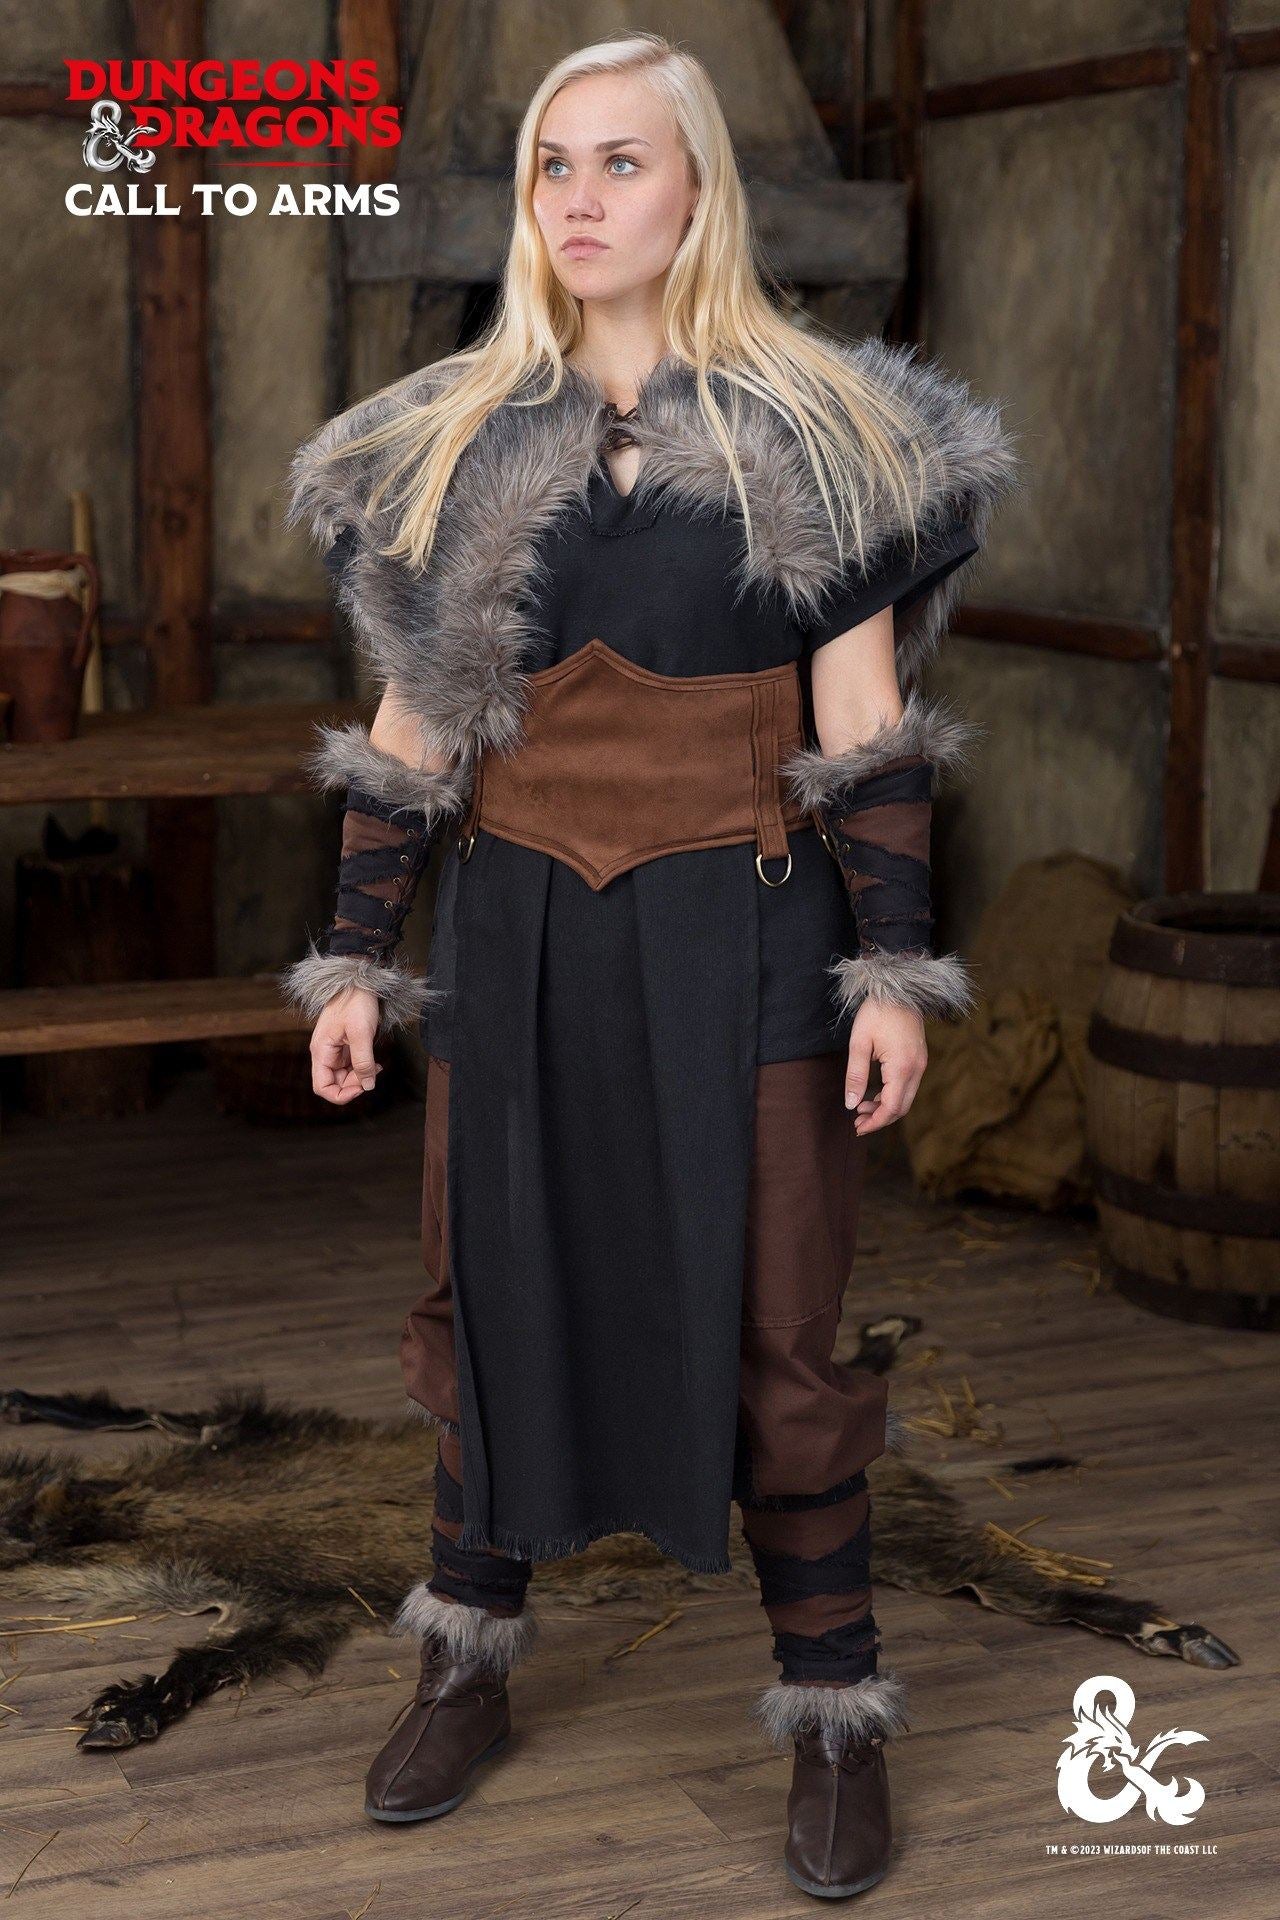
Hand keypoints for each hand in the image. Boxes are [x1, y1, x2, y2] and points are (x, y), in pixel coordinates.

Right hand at [310, 986, 382, 1103]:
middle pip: (335, 1083)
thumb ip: (363, 1062)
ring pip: (344, 1075)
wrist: (359, 981)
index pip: (322, 1086)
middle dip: (355, 1084)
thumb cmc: (356, 1002)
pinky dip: (363, 1067)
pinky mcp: (345, 1045)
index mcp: (321, 1051)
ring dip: (360, 1076)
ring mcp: (334, 1050)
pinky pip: (351, 1065)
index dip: (341, 1094)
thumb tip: (367, 1086)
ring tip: (376, 1066)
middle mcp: (325, 1053)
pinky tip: (375, 1062)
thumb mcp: (361, 1033)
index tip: (361, 1088)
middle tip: (373, 1073)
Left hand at [844, 999, 927, 1134]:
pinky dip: (893, 1095)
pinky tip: (875, 1094)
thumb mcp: (859, 1043)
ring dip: (886, 1107)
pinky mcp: (919, 1059)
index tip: (857, 1127)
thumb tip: (851, 1104)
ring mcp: (921, 1064)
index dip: (875, 1122)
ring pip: (906, 1098)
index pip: (891, 1107)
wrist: (899, 989)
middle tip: (857, 1122)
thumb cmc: (877, 1012)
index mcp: (902, 1067)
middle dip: (880, 1118)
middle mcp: (916, 1069)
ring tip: (861, 1108)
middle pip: (901, 1108)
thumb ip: (855, 1076)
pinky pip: (908, 1086)